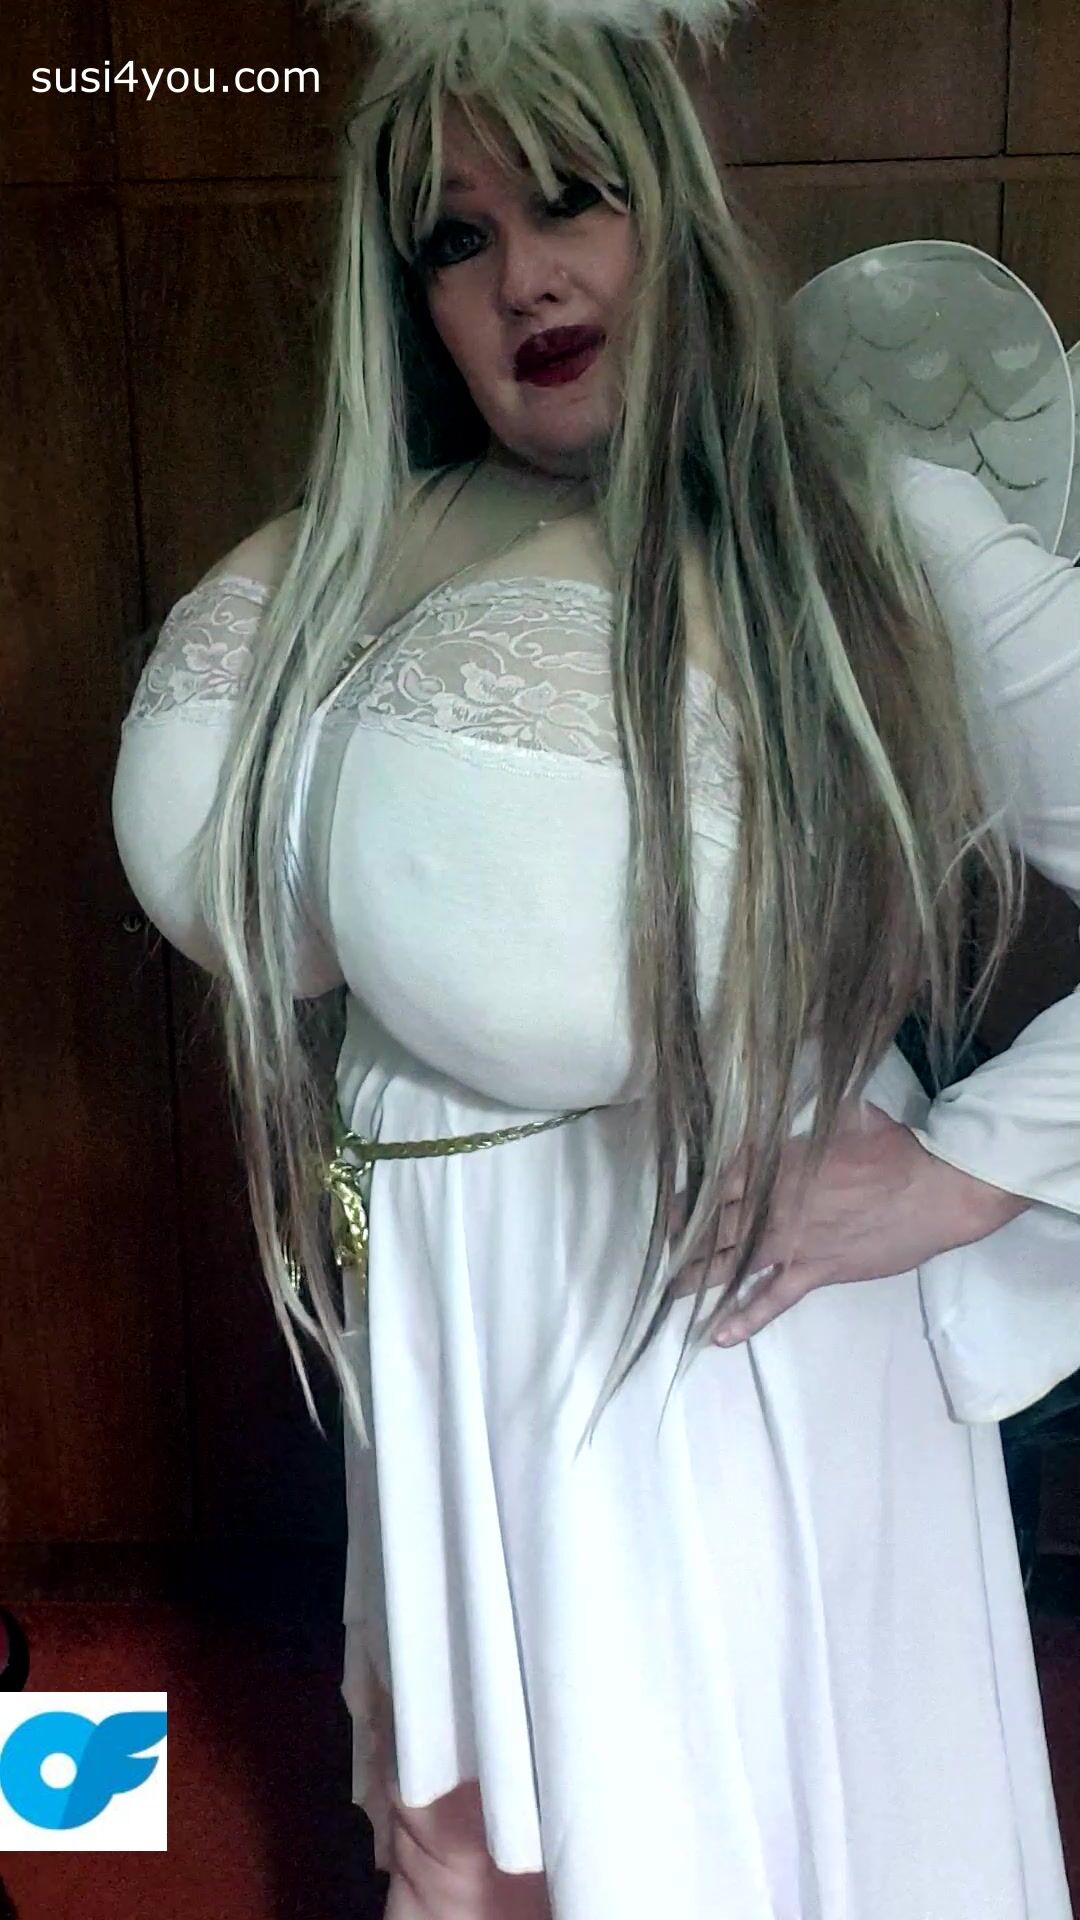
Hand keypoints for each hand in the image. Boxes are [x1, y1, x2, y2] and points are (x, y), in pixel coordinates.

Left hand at [666, 1100, 1030, 1344]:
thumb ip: (813, 1114)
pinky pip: (773, 1299)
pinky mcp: (816, 1272)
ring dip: (698, 1278)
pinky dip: (746, 1317)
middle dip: (687, 1239)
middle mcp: (775, 1206)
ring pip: (732, 1263)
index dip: (695, 1197)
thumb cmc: (893, 1148)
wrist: (934, 1191)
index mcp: (778, 1163)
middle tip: (663, 1252)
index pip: (722, 1181)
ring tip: (670, 1292)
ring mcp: (793, 1243)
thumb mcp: (845, 1116)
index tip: (675, 1209)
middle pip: (718, 1225)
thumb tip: (800, 1097)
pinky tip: (717, 1334)